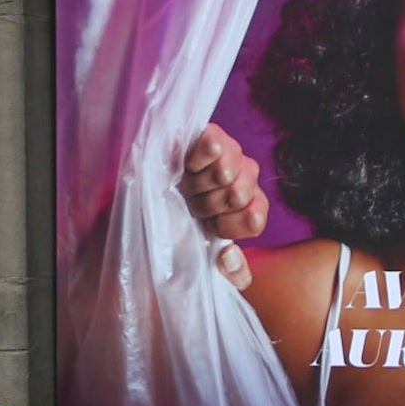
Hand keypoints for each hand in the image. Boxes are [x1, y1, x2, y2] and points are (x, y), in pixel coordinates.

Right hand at [180, 123, 266, 289]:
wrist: (149, 194)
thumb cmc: (181, 226)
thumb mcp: (204, 255)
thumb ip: (229, 270)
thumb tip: (229, 257)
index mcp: (249, 210)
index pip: (255, 219)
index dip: (232, 224)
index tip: (212, 226)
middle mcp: (245, 180)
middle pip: (239, 195)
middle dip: (210, 205)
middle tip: (192, 204)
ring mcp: (230, 156)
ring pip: (227, 172)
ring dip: (201, 184)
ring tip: (188, 185)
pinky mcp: (211, 135)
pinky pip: (215, 143)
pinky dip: (203, 154)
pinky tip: (190, 163)